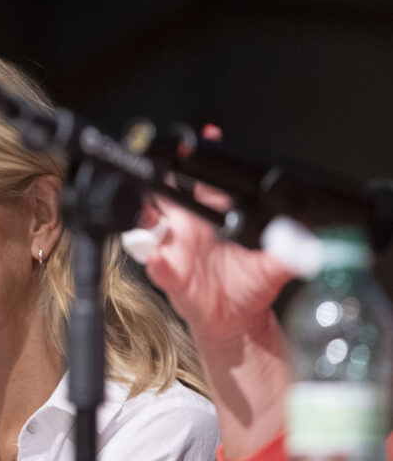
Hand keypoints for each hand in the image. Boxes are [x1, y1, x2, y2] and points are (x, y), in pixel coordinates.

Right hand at [143, 126, 295, 343]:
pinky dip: (160, 264)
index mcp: (209, 219)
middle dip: (157, 182)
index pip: (200, 181)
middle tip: (159, 170)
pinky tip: (161, 259)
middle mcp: (188, 232)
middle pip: (164, 198)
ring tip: (153, 213)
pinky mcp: (173, 279)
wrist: (235, 323)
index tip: (206, 137)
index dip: (199, 158)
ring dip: (147, 219)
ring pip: (152, 228)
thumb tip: (312, 235)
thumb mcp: (275, 265)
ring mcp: (176, 253)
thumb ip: (292, 248)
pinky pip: (161, 269)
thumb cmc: (247, 289)